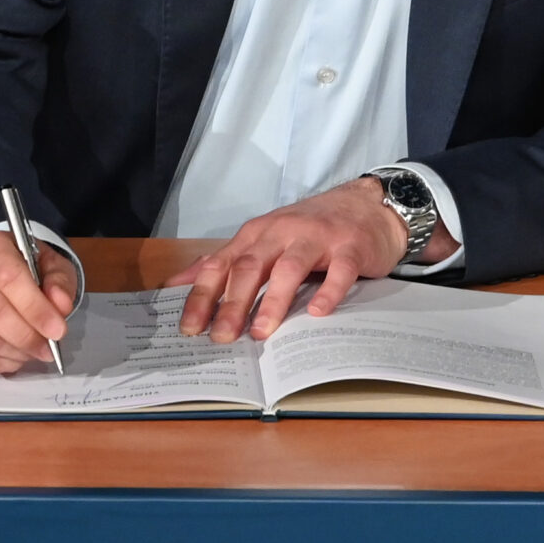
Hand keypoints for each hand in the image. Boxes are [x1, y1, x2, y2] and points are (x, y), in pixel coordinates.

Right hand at [0, 232, 81, 375]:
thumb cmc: (27, 267)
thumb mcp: (52, 264)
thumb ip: (59, 282)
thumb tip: (60, 306)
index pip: (9, 278)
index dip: (35, 308)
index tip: (57, 329)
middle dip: (25, 335)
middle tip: (48, 347)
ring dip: (16, 351)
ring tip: (37, 351)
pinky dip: (2, 363)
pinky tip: (18, 355)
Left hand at [170, 177, 455, 344]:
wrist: (366, 204)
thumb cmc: (309, 228)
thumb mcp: (263, 240)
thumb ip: (225, 262)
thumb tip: (178, 284)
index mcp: (257, 235)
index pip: (220, 265)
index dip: (202, 297)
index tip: (189, 328)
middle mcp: (282, 232)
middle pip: (250, 267)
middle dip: (232, 304)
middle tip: (221, 338)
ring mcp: (317, 238)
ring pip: (289, 268)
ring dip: (273, 301)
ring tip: (261, 332)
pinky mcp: (350, 247)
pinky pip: (338, 271)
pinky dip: (327, 292)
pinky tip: (318, 313)